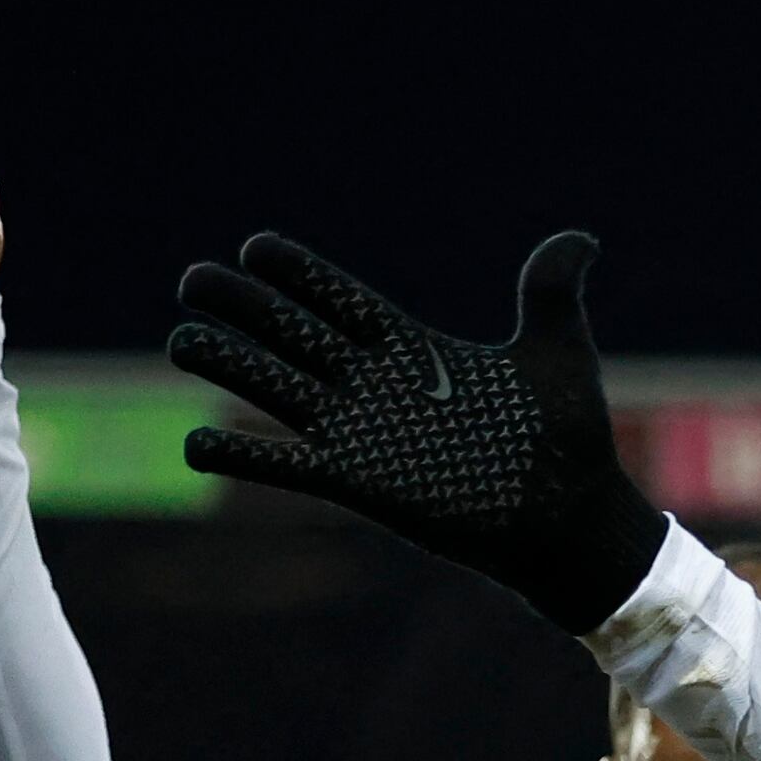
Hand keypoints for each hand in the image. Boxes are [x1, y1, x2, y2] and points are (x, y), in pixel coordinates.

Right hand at [172, 231, 663, 629]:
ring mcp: (365, 435)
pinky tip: (194, 442)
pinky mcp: (363, 485)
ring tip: (179, 341)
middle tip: (192, 280)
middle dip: (244, 308)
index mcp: (415, 350)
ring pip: (280, 392)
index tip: (255, 246)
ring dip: (230, 368)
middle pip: (295, 336)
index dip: (299, 274)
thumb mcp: (557, 353)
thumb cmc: (569, 441)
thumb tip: (581, 238)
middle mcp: (379, 387)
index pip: (341, 301)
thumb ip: (549, 291)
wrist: (573, 522)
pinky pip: (290, 467)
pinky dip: (245, 457)